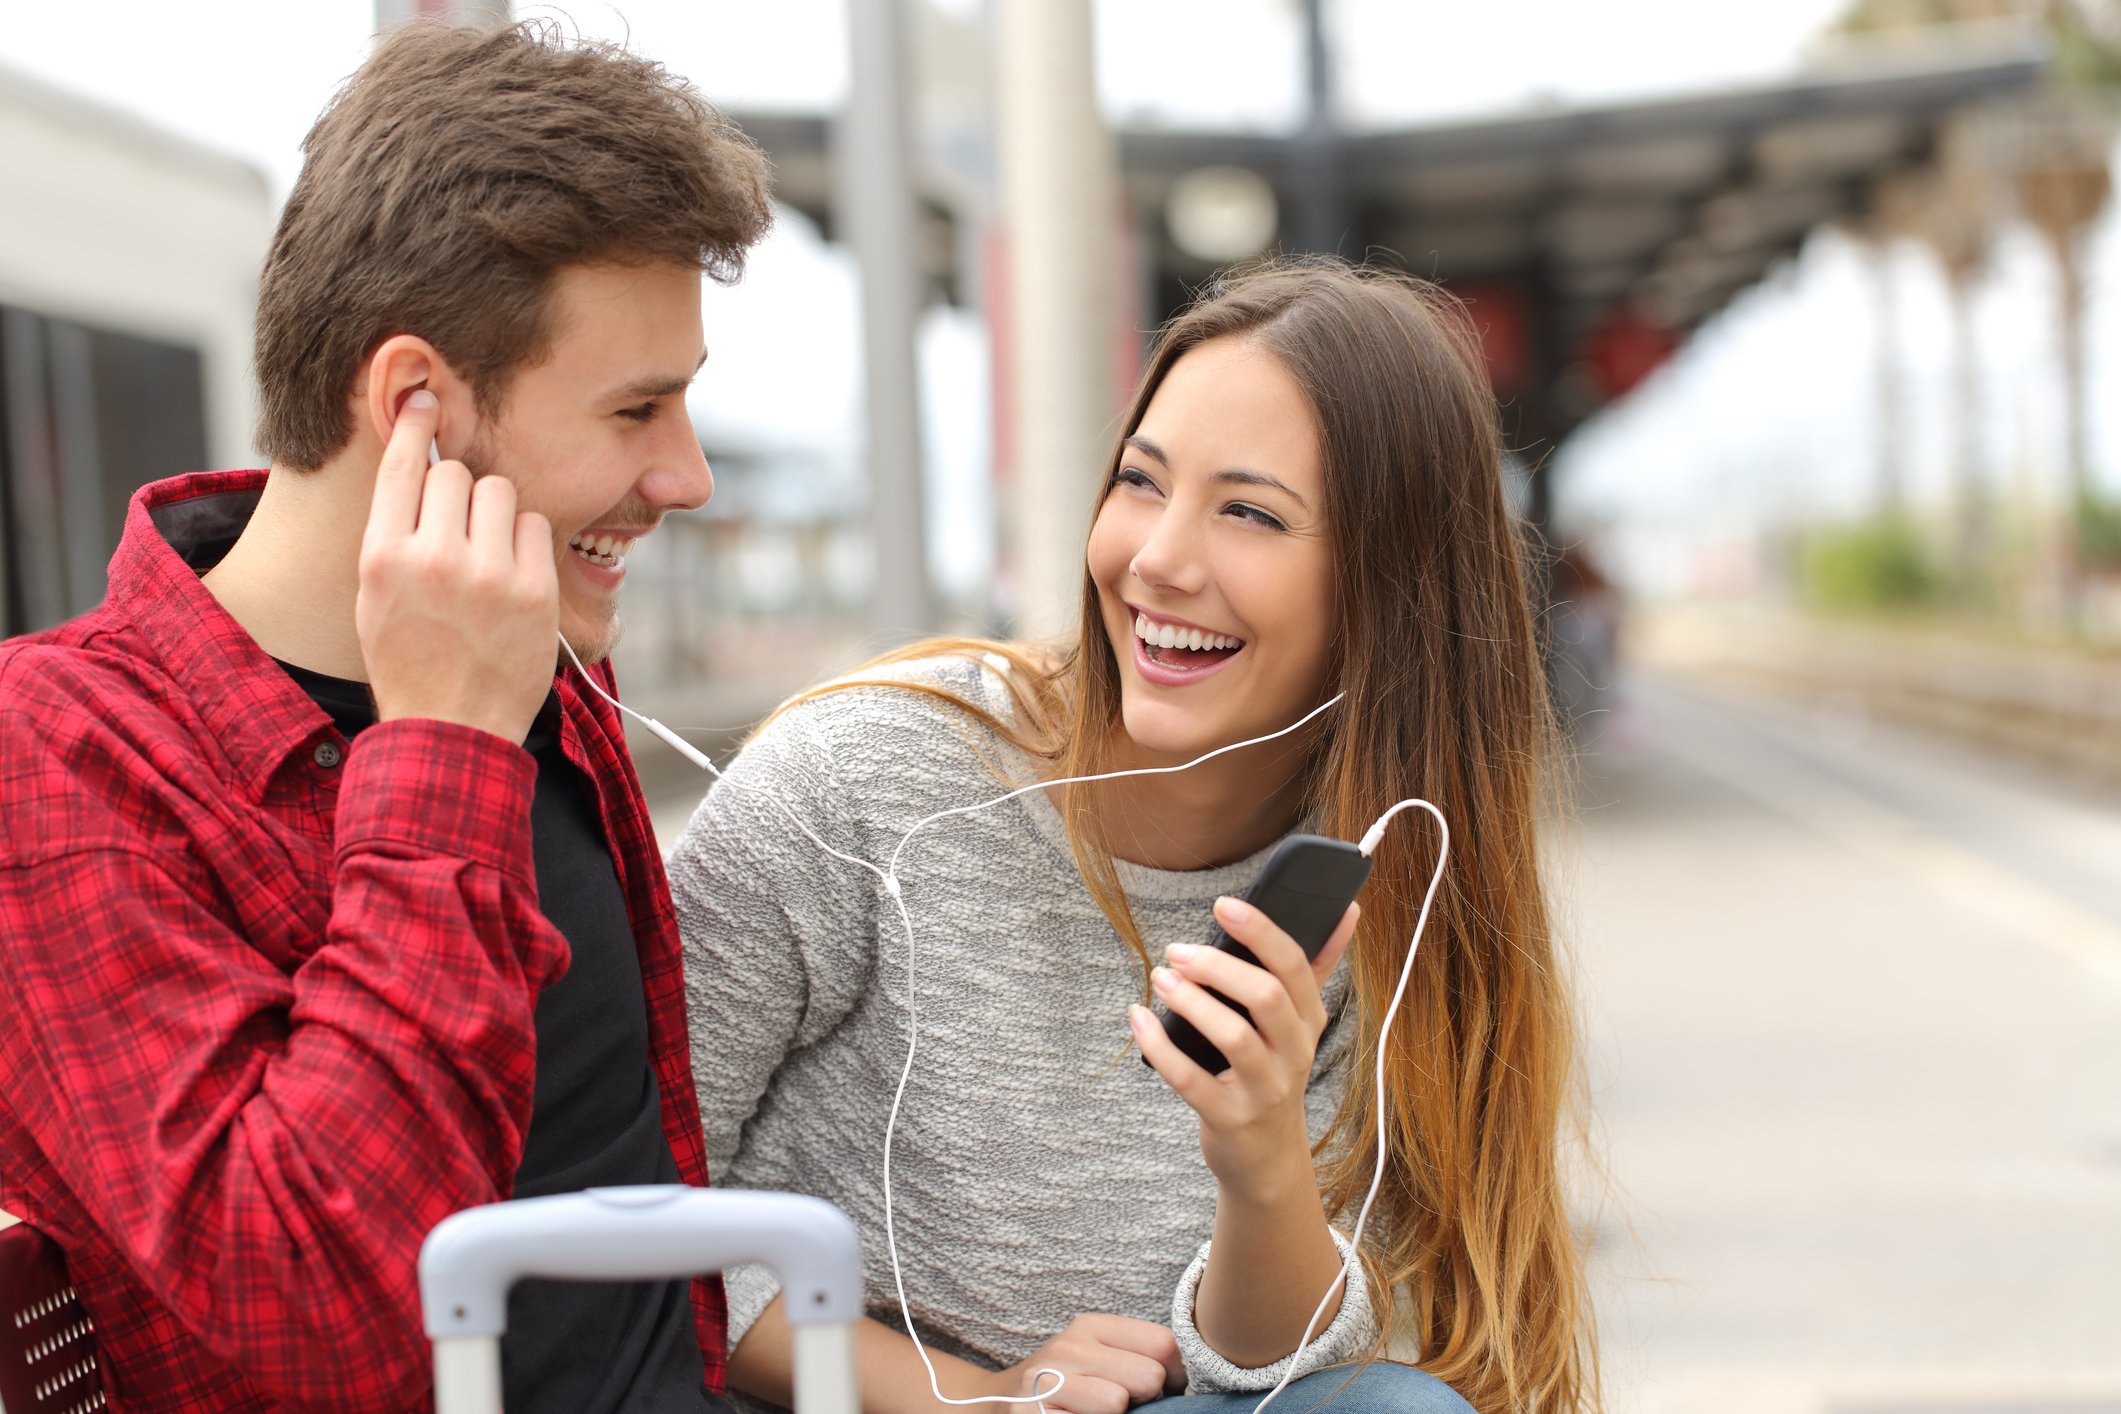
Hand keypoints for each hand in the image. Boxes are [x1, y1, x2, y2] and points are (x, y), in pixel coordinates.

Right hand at [355, 390, 557, 743]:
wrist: (452, 729)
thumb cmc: (410, 661)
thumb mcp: (375, 597)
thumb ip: (392, 533)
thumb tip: (416, 465)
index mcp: (383, 557)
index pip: (402, 466)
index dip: (416, 426)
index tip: (426, 401)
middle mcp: (434, 559)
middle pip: (457, 474)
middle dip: (461, 492)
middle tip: (461, 528)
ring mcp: (489, 574)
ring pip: (500, 493)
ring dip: (497, 514)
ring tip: (487, 556)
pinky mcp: (535, 590)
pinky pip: (537, 526)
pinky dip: (528, 541)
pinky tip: (514, 574)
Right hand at [980, 1314, 1184, 1413]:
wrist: (991, 1410)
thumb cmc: (1062, 1389)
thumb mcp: (1096, 1359)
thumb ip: (1139, 1357)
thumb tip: (1193, 1376)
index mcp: (1090, 1327)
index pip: (1165, 1344)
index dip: (1175, 1376)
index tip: (1158, 1390)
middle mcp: (1067, 1348)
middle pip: (1148, 1375)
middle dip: (1145, 1400)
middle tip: (1121, 1407)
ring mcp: (1045, 1382)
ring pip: (1117, 1402)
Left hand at [1130, 898, 1358, 1196]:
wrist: (1267, 1158)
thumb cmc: (1274, 1071)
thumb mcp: (1301, 1023)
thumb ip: (1319, 964)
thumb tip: (1348, 908)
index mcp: (1310, 1020)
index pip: (1295, 965)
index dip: (1260, 931)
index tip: (1223, 905)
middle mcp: (1294, 1054)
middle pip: (1267, 997)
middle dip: (1218, 966)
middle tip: (1177, 951)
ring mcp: (1265, 1091)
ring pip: (1234, 1037)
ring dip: (1192, 1002)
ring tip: (1161, 978)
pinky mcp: (1230, 1120)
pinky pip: (1191, 1080)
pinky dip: (1161, 1047)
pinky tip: (1139, 1019)